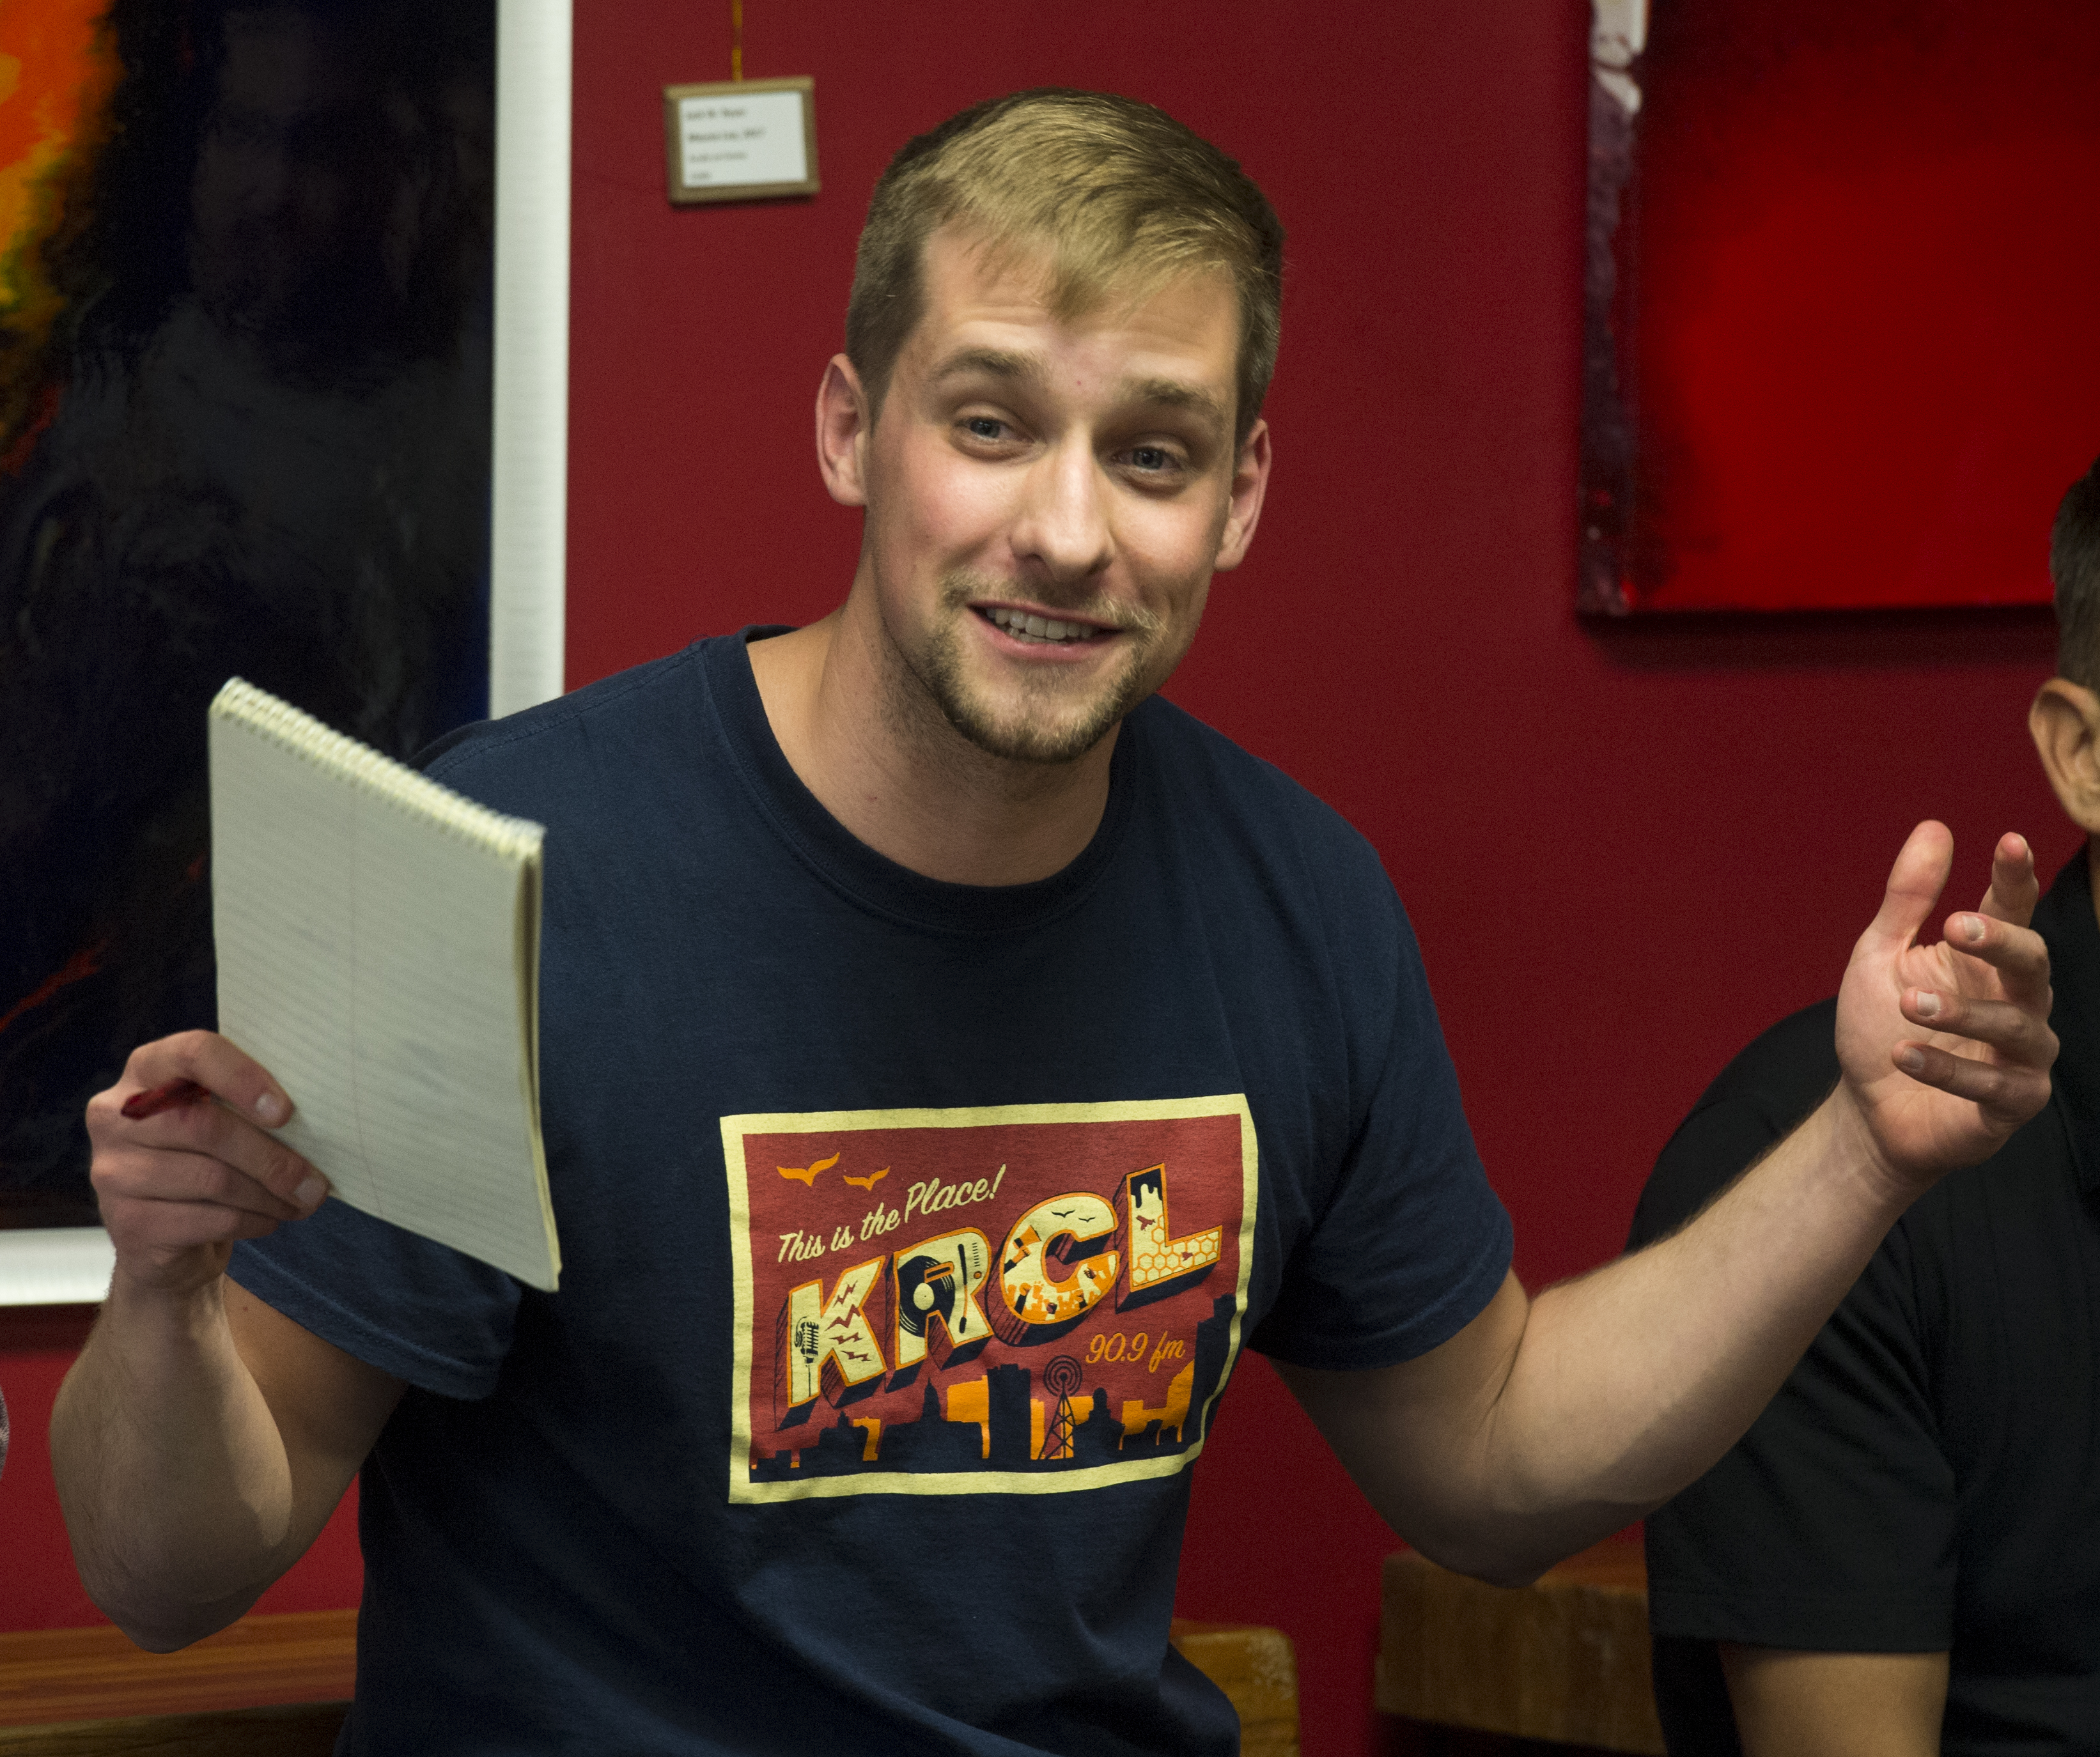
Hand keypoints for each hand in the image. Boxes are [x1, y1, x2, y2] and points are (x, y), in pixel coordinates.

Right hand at [87, 1031, 328, 1296]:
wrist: (164, 1242)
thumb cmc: (205, 1162)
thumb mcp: (221, 1121)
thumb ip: (249, 1105)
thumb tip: (321, 1114)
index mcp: (147, 1072)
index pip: (191, 1053)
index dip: (242, 1077)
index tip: (285, 1112)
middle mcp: (116, 1117)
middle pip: (206, 1127)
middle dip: (272, 1158)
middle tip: (314, 1182)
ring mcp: (113, 1171)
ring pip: (212, 1179)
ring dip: (270, 1195)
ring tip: (300, 1202)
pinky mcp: (126, 1223)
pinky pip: (207, 1219)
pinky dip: (252, 1222)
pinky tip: (269, 1221)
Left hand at [1833, 823, 2054, 1192]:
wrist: (1868, 1110)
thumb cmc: (1882, 1027)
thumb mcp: (1881, 956)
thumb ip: (1908, 899)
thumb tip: (1934, 826)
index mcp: (1987, 961)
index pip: (2013, 910)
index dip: (2014, 877)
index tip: (2008, 841)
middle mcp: (2018, 1002)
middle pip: (2033, 962)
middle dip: (2000, 941)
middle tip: (1955, 925)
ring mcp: (2022, 1056)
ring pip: (2016, 1025)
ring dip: (1961, 1010)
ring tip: (1908, 1003)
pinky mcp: (2013, 1104)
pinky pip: (1993, 1085)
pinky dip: (1947, 1068)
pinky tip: (1903, 1054)